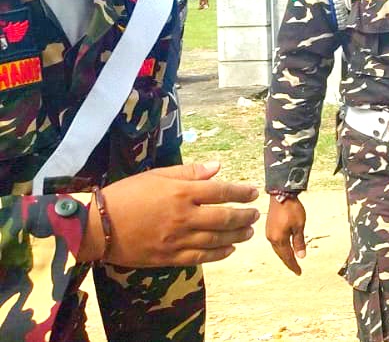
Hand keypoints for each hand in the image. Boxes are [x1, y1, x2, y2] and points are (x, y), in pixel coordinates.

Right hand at [88, 162, 258, 267]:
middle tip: (255, 215)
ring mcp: (178, 239)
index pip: (222, 191)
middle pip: (225, 218)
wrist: (97, 226)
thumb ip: (189, 172)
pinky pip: (201, 257)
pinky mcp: (169, 257)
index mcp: (182, 193)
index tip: (253, 192)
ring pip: (217, 239)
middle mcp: (184, 217)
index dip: (241, 192)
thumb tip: (217, 167)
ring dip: (237, 236)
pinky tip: (229, 250)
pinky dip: (219, 254)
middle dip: (244, 217)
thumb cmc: (127, 195)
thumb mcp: (157, 175)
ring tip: (248, 232)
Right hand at [266, 195, 307, 274]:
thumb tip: (301, 256)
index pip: (287, 257)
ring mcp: (269, 233)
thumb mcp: (299, 226)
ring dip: (284, 255)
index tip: (299, 272)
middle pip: (281, 255)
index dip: (294, 265)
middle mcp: (271, 238)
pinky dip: (281, 248)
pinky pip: (275, 242)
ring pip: (277, 249)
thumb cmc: (291, 209)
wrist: (281, 194)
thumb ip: (299, 242)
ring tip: (291, 261)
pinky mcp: (269, 228)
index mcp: (279, 239)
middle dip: (289, 262)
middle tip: (296, 269)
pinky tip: (284, 248)